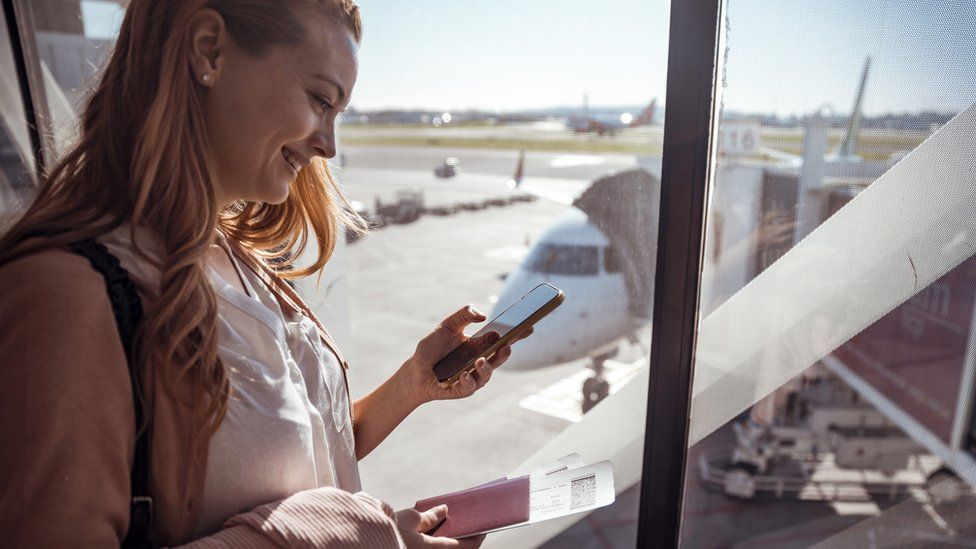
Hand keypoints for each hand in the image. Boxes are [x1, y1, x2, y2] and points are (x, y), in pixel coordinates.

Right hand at [395, 505, 484, 547]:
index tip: (484, 525)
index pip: (467, 546)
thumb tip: (444, 510)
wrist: (367, 542)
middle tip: (469, 523)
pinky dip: (439, 544)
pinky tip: (437, 533)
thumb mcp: (410, 519)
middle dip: (464, 538)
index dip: (478, 535)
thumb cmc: (389, 531)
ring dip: (451, 542)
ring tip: (454, 526)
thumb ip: (430, 516)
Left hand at [397, 305, 531, 406]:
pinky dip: (468, 381)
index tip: (529, 327)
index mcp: (479, 345)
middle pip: (498, 358)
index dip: (517, 334)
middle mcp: (480, 361)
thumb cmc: (432, 348)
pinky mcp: (461, 390)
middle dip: (505, 353)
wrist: (414, 370)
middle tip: (507, 346)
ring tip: (480, 361)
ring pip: (486, 375)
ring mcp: (472, 377)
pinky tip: (463, 375)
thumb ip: (463, 315)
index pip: (501, 339)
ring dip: (485, 368)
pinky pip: (468, 388)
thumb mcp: (447, 326)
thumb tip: (483, 315)